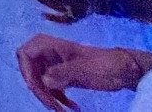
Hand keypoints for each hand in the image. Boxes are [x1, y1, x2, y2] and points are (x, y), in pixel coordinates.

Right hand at [17, 34, 149, 110]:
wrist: (126, 70)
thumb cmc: (105, 64)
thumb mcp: (84, 69)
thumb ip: (62, 73)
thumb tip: (43, 81)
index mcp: (50, 45)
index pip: (25, 54)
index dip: (26, 72)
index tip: (37, 88)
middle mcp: (49, 53)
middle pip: (31, 71)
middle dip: (39, 90)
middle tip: (51, 106)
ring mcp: (55, 65)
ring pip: (41, 82)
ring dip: (49, 98)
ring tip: (61, 111)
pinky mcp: (63, 76)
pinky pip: (52, 88)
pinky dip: (59, 99)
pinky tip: (71, 107)